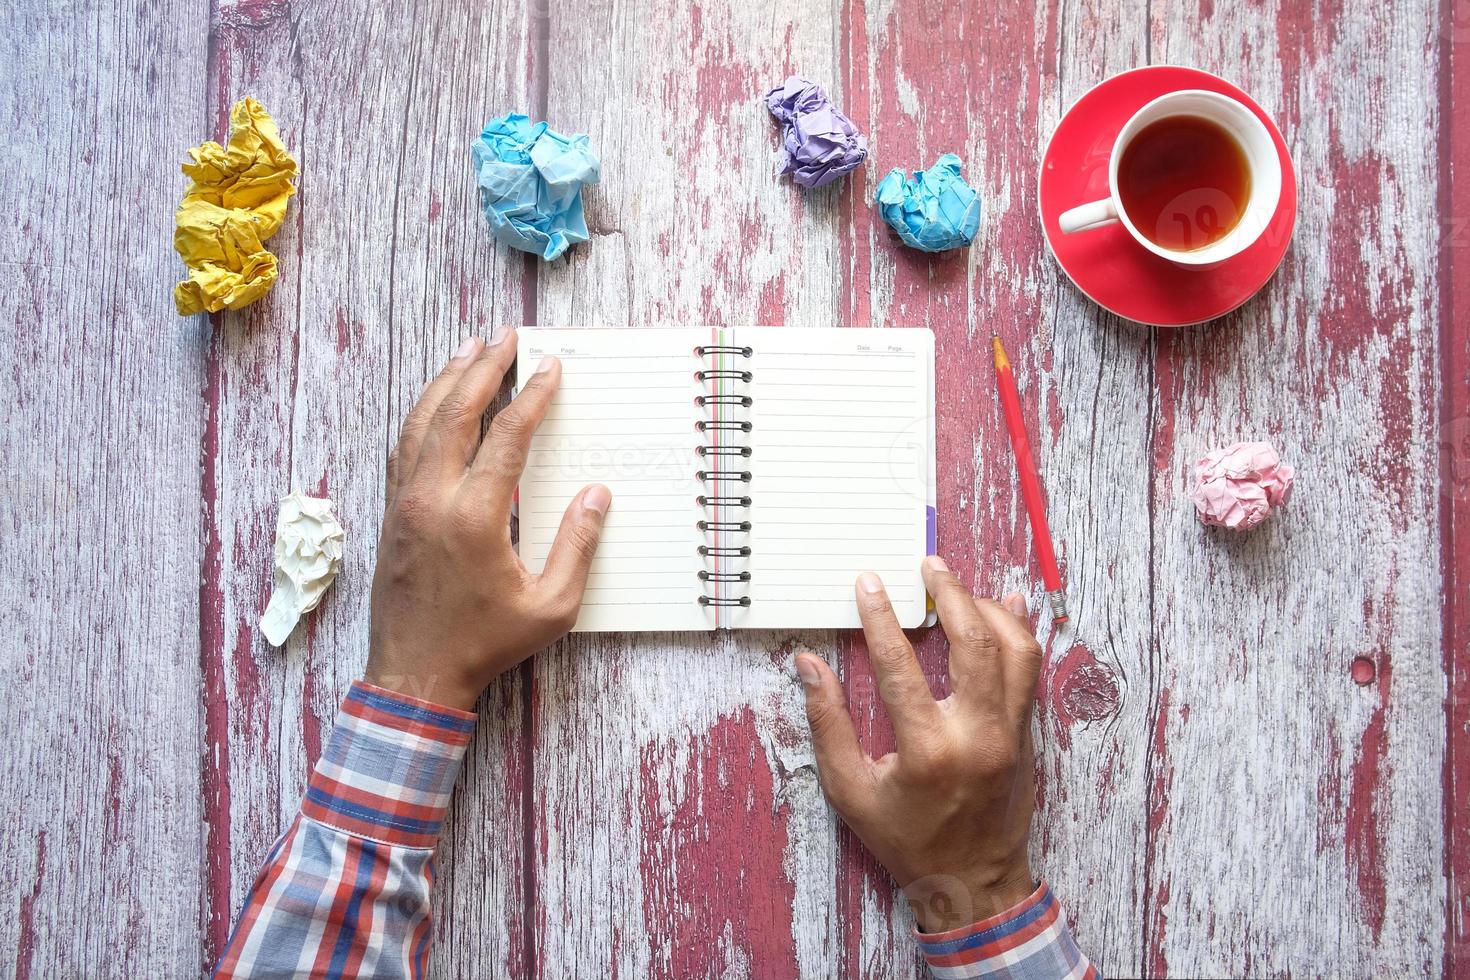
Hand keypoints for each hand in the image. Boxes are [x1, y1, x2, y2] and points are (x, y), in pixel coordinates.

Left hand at [365, 331, 610, 711]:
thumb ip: (578, 546)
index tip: (550, 369)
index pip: (506, 435)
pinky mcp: (391, 515)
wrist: (414, 675)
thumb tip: (596, 495)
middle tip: (505, 336)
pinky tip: (434, 403)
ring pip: (420, 423)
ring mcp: (404, 503)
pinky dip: (422, 415)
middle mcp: (432, 498)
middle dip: (482, 368)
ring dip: (445, 381)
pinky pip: (403, 448)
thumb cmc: (486, 645)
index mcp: (474, 515)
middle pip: (455, 412)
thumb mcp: (550, 606)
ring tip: (468, 350)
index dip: (531, 397)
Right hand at [795, 557, 1042, 932]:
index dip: (880, 618)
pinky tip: (1006, 606)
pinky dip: (1019, 632)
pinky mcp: (1027, 734)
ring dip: (988, 608)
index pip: (900, 665)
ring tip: (958, 585)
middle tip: (927, 566)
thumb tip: (808, 666)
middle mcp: (978, 736)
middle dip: (949, 594)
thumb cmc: (906, 841)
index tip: (869, 584)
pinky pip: (1031, 670)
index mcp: (929, 752)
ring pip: (1015, 649)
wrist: (973, 884)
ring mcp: (1010, 734)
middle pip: (973, 642)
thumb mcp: (851, 791)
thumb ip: (829, 724)